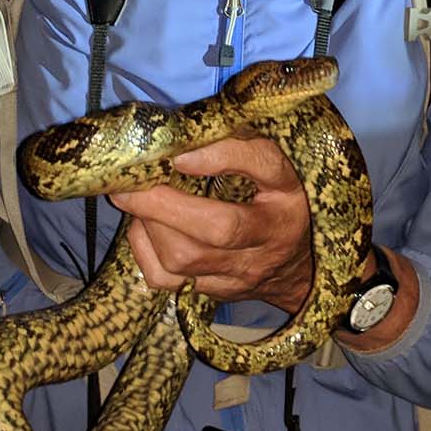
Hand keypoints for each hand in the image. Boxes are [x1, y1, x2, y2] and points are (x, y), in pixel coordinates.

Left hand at [111, 135, 314, 313]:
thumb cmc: (278, 203)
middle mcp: (271, 238)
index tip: (181, 153)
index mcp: (289, 193)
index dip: (223, 157)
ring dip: (150, 225)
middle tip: (132, 182)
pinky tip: (146, 229)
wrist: (298, 267)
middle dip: (164, 203)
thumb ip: (239, 146)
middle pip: (220, 228)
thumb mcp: (273, 168)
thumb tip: (185, 139)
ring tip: (139, 202)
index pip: (266, 166)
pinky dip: (145, 250)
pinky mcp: (214, 292)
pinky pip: (167, 280)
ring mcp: (241, 273)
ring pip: (185, 259)